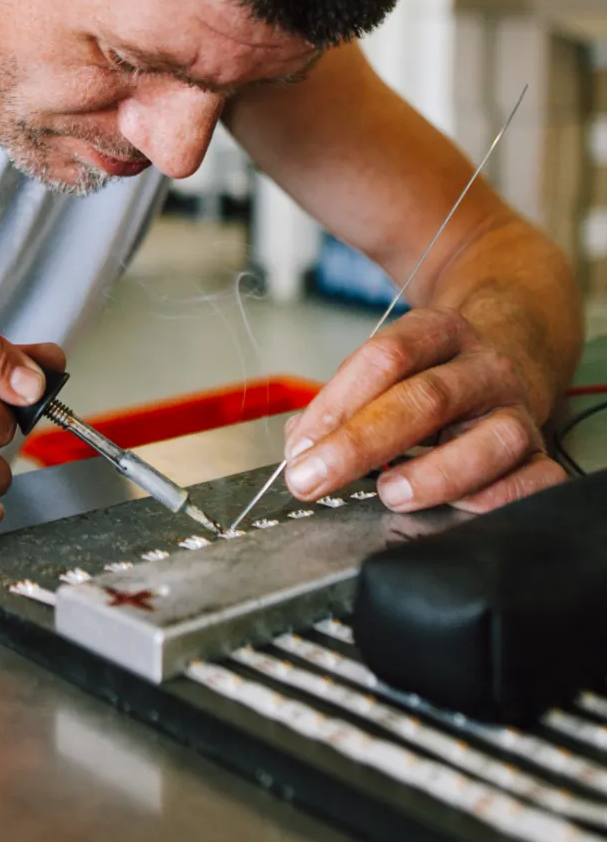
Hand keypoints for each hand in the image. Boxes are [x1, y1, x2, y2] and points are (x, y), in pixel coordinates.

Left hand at [283, 306, 564, 512]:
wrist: (511, 357)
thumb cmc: (432, 375)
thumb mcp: (386, 368)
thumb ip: (339, 403)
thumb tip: (302, 446)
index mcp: (439, 331)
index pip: (387, 357)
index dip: (337, 403)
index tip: (299, 447)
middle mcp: (484, 368)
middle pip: (427, 399)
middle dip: (361, 443)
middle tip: (312, 477)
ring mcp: (518, 411)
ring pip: (492, 441)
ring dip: (435, 473)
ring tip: (389, 493)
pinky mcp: (542, 456)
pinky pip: (534, 483)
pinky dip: (495, 501)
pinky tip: (455, 510)